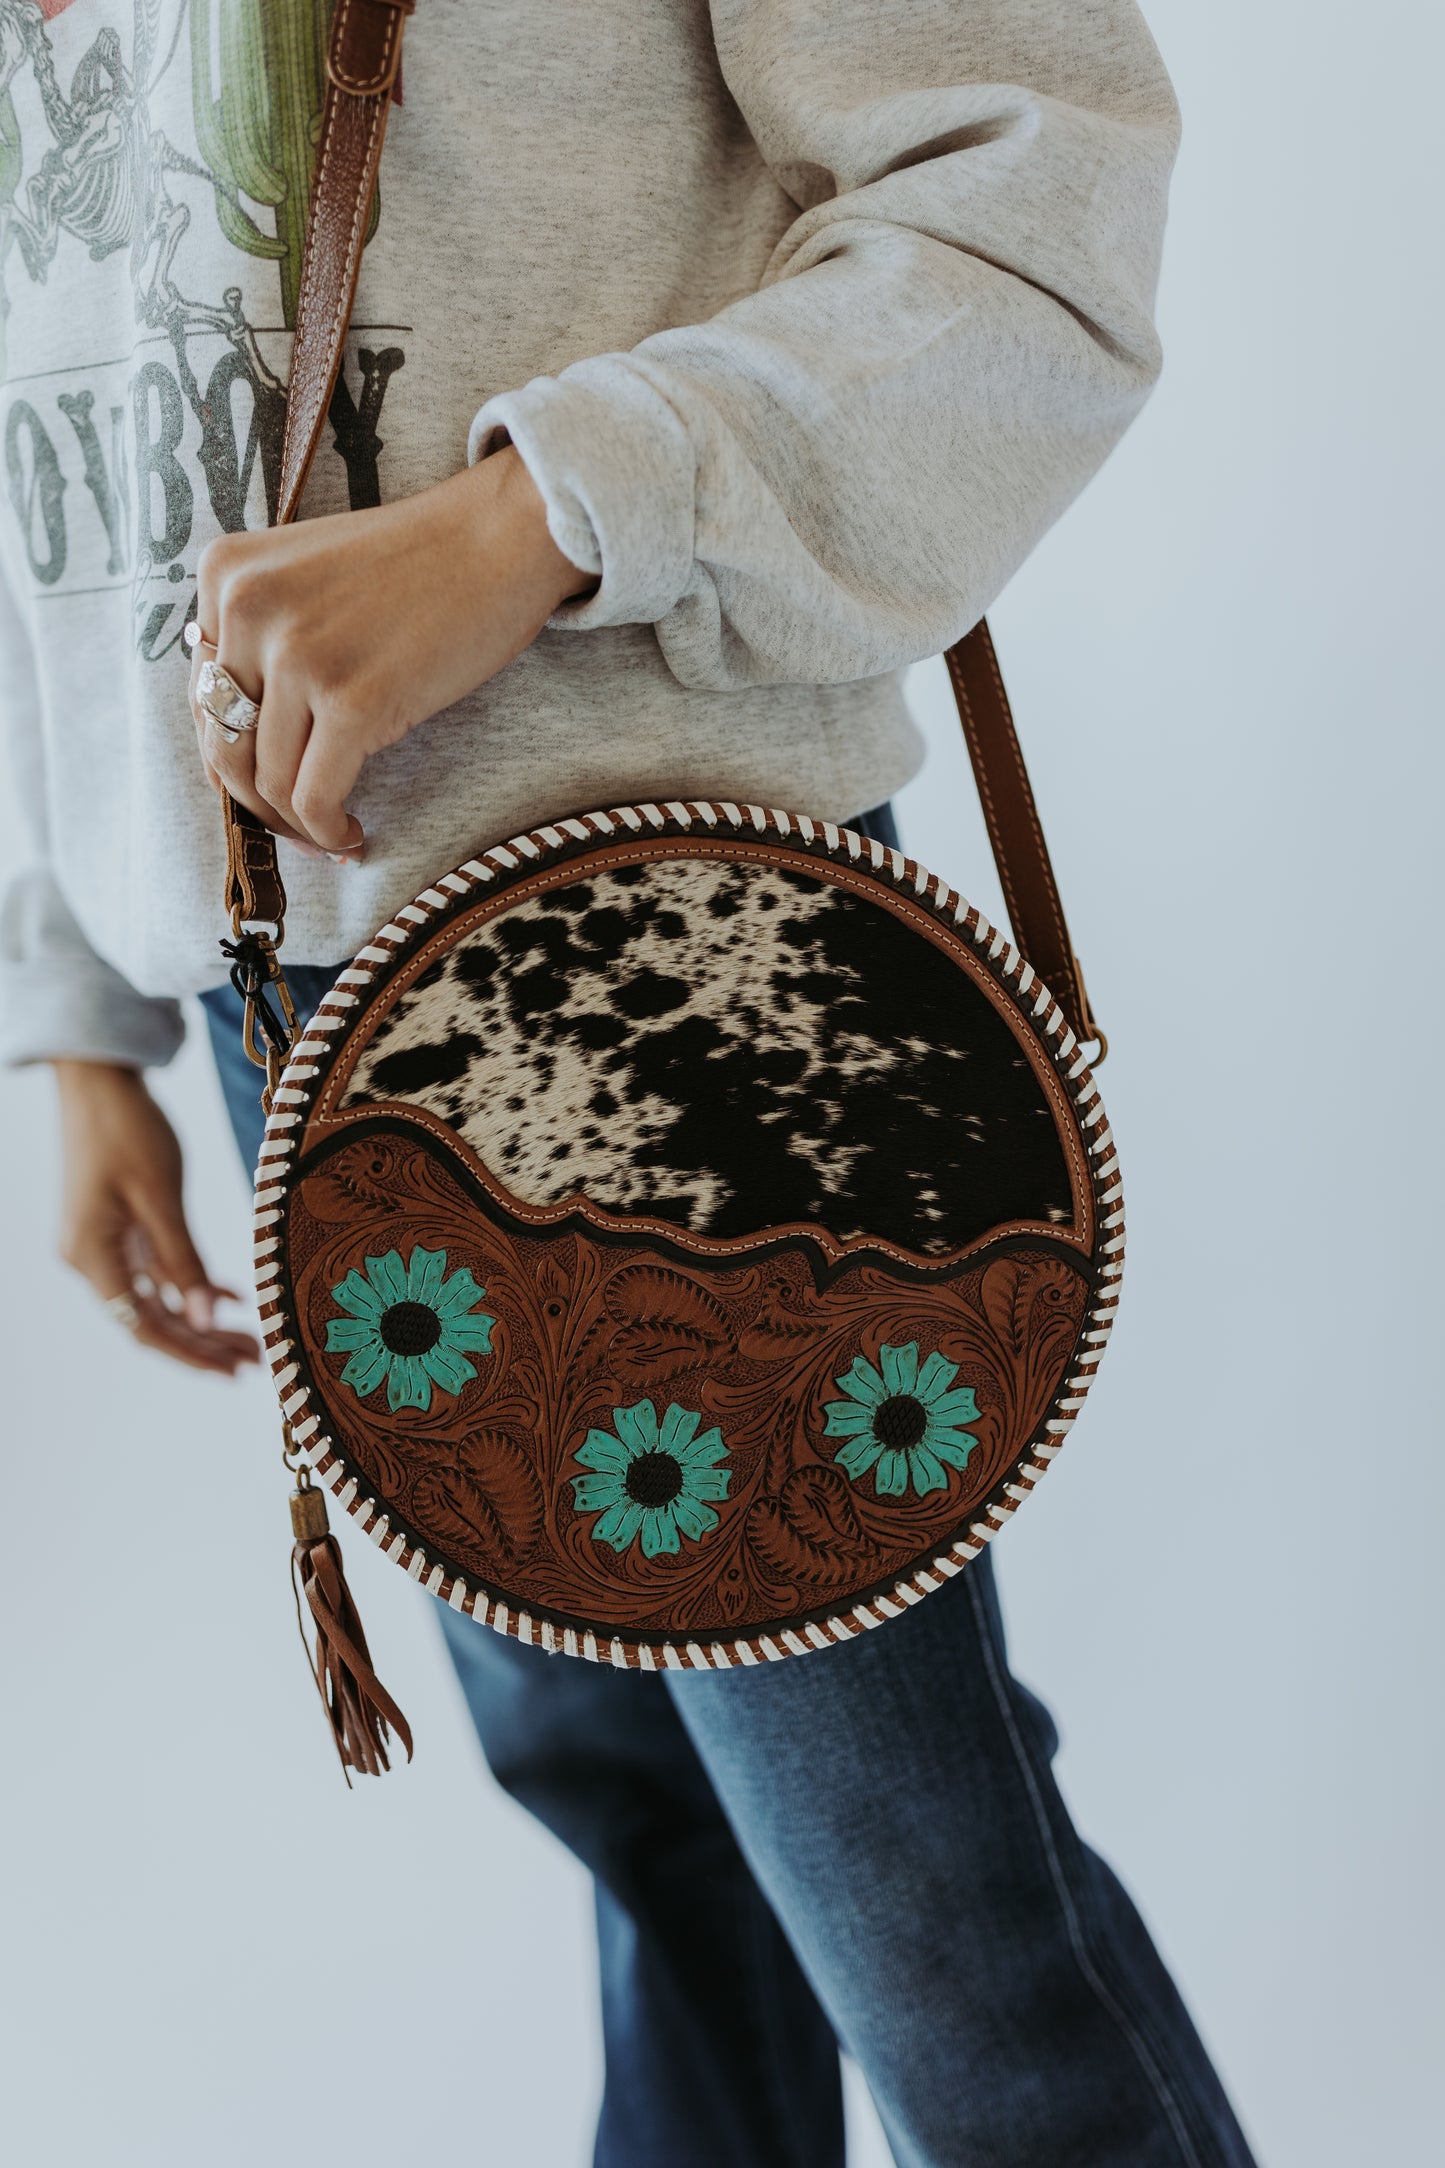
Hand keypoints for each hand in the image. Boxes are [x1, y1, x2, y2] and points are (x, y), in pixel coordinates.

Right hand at [52, 1062, 258, 1376]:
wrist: (98, 1078)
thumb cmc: (126, 1129)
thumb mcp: (161, 1196)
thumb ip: (183, 1259)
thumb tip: (206, 1317)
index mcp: (92, 1258)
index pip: (145, 1327)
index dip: (192, 1354)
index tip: (236, 1371)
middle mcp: (92, 1259)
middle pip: (153, 1319)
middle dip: (205, 1343)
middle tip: (256, 1360)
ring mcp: (105, 1243)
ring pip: (158, 1298)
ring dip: (203, 1318)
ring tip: (252, 1336)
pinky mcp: (120, 1225)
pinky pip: (157, 1270)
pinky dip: (193, 1284)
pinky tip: (232, 1298)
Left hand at [189, 449, 591, 854]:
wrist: (500, 538)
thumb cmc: (420, 562)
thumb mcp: (308, 573)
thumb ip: (264, 633)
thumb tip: (244, 738)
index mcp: (226, 575)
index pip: (200, 695)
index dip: (232, 753)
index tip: (265, 784)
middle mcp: (247, 611)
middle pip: (224, 744)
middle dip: (256, 801)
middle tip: (295, 825)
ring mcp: (298, 657)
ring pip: (267, 782)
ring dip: (296, 824)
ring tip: (330, 834)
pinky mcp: (352, 702)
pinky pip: (313, 799)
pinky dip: (328, 832)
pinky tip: (352, 836)